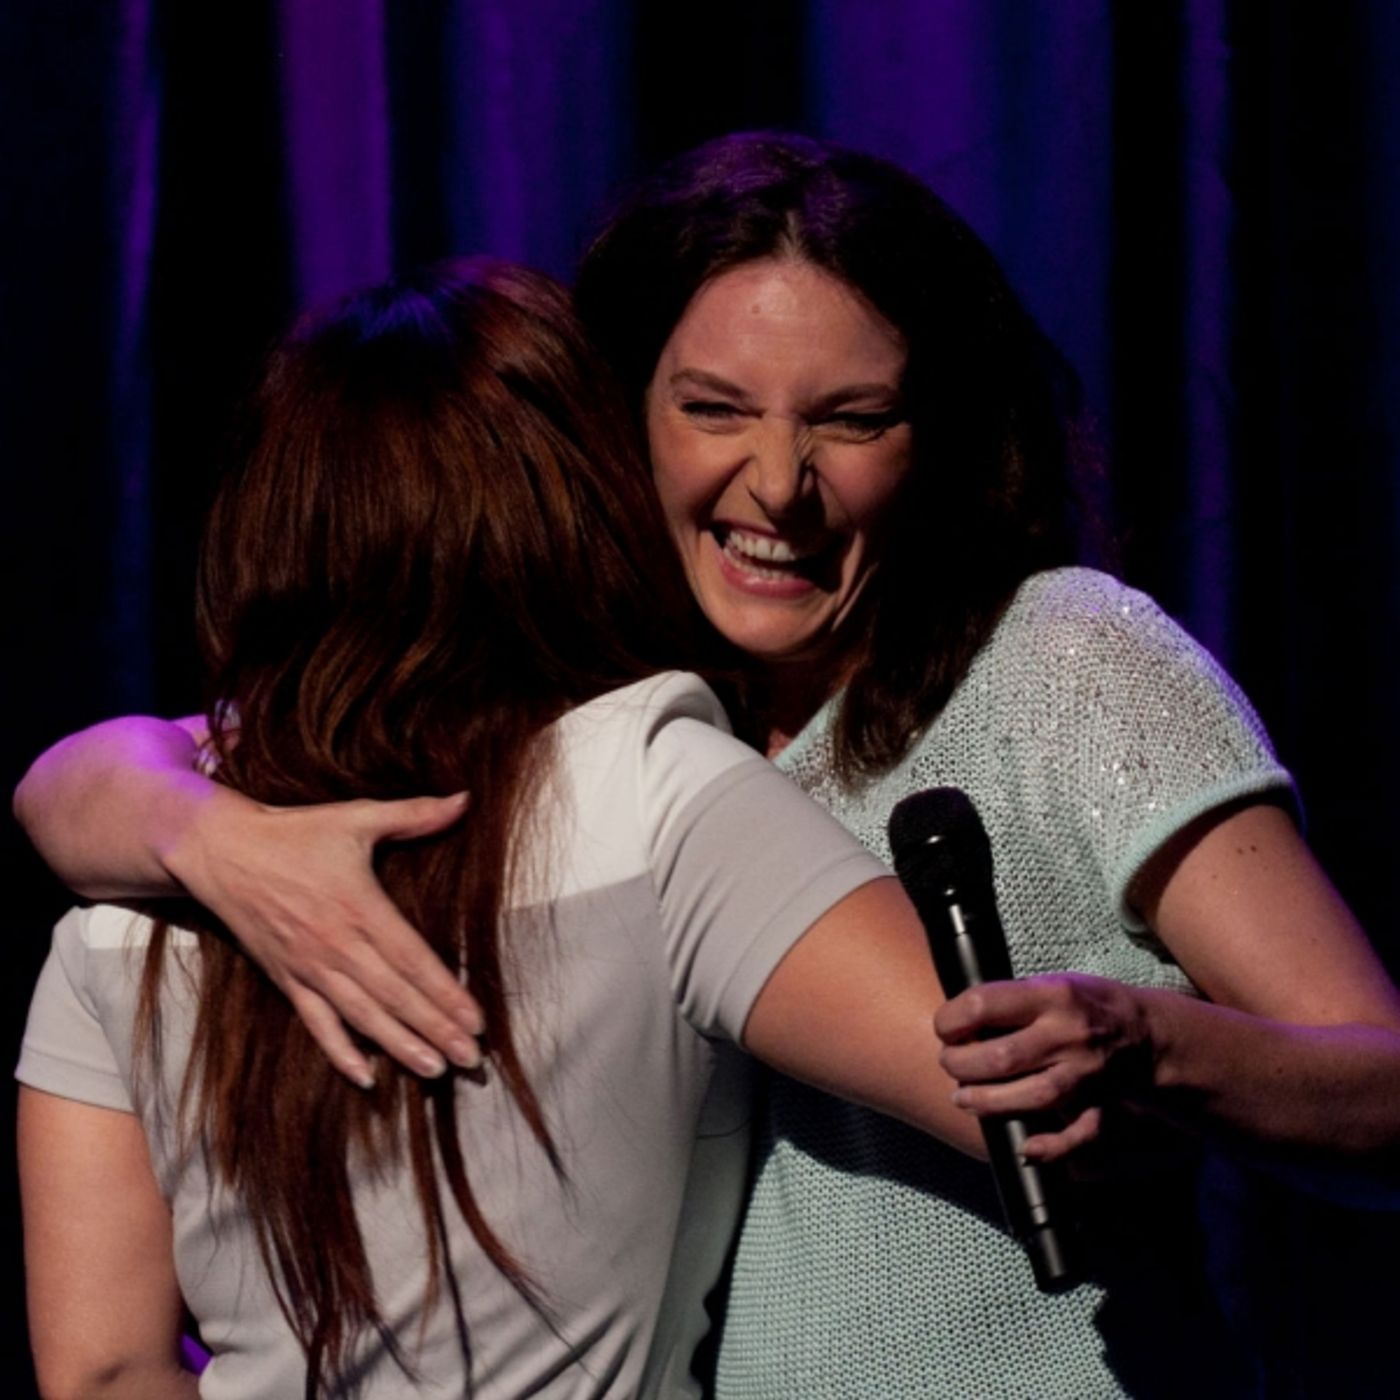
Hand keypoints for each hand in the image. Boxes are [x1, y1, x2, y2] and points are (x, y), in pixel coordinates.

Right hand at [166, 787, 482, 1086]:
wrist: (221, 850)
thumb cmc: (295, 832)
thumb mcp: (357, 817)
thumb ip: (414, 814)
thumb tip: (466, 799)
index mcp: (361, 907)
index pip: (414, 961)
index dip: (447, 994)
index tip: (476, 1021)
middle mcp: (337, 945)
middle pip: (396, 997)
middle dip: (436, 1030)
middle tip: (470, 1060)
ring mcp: (310, 967)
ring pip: (363, 1017)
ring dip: (400, 1046)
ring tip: (434, 1070)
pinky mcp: (286, 979)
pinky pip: (317, 1023)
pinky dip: (340, 1051)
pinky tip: (365, 1076)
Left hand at [935, 973, 1156, 1162]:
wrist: (1148, 1034)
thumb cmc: (1085, 1004)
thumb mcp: (1050, 983)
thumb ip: (1011, 1000)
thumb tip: (958, 1020)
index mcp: (1052, 995)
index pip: (984, 1005)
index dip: (952, 1020)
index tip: (943, 1028)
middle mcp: (1069, 1034)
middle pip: (1000, 1057)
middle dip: (960, 1064)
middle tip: (948, 1063)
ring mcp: (1086, 1074)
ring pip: (1029, 1096)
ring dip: (986, 1102)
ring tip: (963, 1098)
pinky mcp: (1101, 1105)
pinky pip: (1077, 1135)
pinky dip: (1049, 1147)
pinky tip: (1023, 1145)